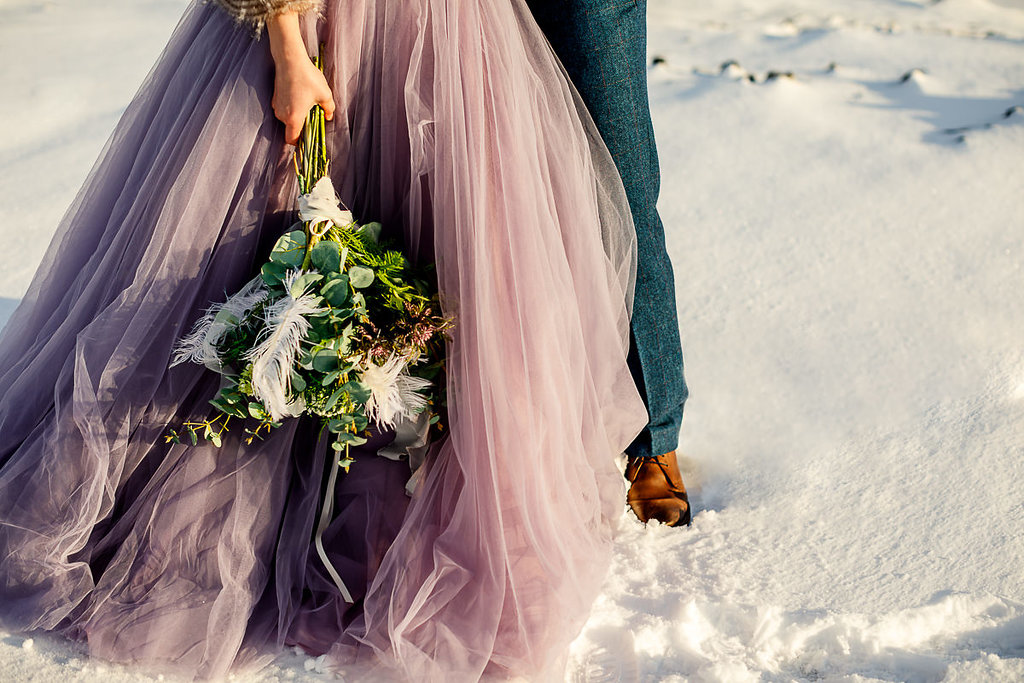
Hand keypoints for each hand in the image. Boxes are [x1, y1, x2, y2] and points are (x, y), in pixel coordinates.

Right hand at [267, 12, 335, 144]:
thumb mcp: (325, 94)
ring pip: (287, 119)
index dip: (300, 143)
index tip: (308, 139)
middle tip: (314, 118)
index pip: (292, 140)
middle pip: (291, 129)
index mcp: (294, 118)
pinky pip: (284, 109)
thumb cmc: (307, 77)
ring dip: (297, 116)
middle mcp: (282, 115)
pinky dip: (291, 107)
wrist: (289, 59)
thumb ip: (329, 109)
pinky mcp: (275, 97)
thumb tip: (329, 116)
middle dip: (302, 127)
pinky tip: (300, 96)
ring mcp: (277, 106)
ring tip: (308, 104)